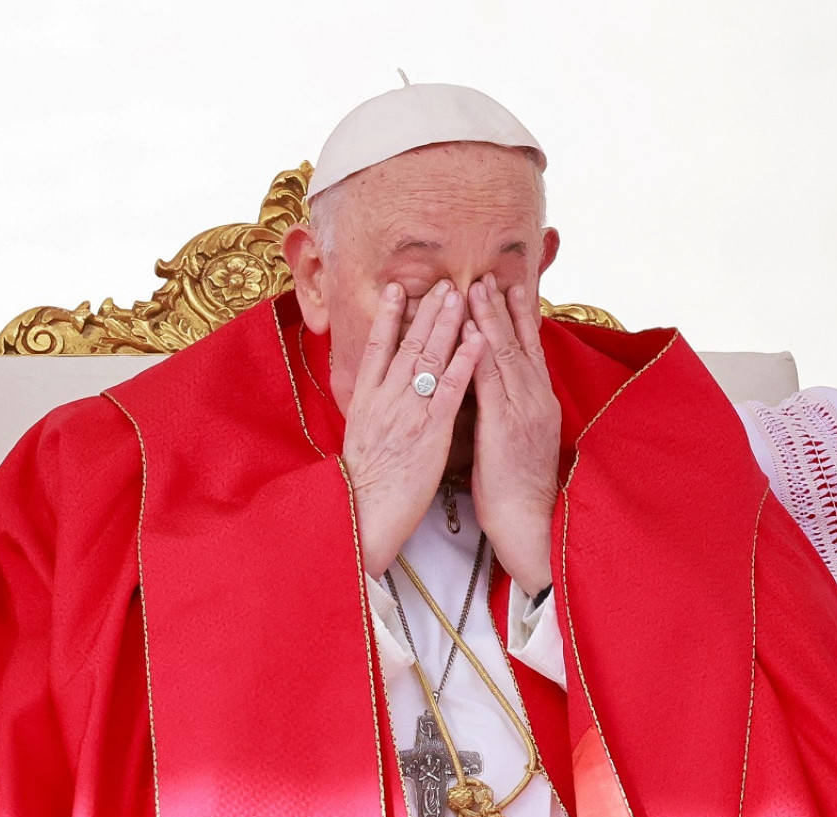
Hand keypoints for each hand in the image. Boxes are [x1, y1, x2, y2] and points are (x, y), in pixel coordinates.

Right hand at [342, 280, 486, 578]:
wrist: (364, 515)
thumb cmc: (364, 486)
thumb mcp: (359, 439)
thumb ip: (370, 411)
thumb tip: (377, 393)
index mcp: (364, 401)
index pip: (376, 348)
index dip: (387, 316)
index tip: (396, 288)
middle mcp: (385, 399)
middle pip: (407, 344)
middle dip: (426, 311)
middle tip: (444, 282)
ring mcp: (407, 412)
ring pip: (429, 358)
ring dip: (447, 323)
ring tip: (462, 295)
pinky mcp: (430, 430)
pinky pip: (450, 388)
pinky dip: (463, 361)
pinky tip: (476, 339)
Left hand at [468, 277, 559, 595]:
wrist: (531, 522)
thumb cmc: (518, 489)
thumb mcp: (518, 440)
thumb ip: (509, 411)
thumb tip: (493, 394)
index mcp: (538, 403)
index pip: (528, 351)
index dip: (516, 318)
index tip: (508, 288)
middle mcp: (534, 400)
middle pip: (518, 343)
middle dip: (501, 307)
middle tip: (487, 275)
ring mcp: (522, 410)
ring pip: (505, 354)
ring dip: (489, 318)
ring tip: (475, 287)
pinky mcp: (505, 425)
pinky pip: (490, 381)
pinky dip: (479, 352)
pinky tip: (469, 330)